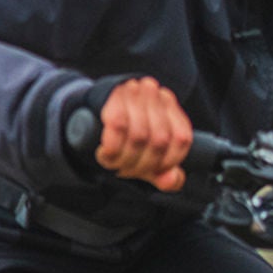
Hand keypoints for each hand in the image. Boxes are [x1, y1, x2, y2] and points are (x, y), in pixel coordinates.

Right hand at [95, 76, 191, 191]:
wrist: (91, 115)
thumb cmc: (125, 141)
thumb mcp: (148, 161)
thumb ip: (165, 176)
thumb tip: (170, 180)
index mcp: (174, 111)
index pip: (181, 139)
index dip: (167, 162)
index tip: (150, 172)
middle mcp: (160, 97)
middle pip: (159, 140)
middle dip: (142, 164)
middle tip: (126, 171)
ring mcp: (137, 92)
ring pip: (139, 135)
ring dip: (125, 159)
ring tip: (114, 164)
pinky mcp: (114, 94)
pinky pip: (118, 125)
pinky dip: (112, 146)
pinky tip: (104, 153)